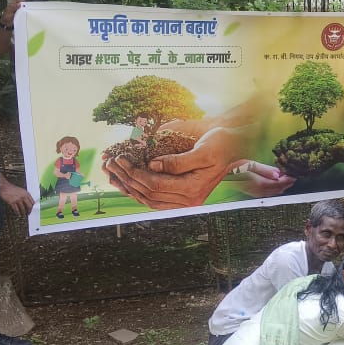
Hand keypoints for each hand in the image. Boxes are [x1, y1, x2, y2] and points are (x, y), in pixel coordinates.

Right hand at [0, 176, 34, 215]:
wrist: (4, 187)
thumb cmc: (12, 188)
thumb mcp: (21, 190)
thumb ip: (25, 195)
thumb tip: (28, 201)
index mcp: (26, 193)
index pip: (32, 201)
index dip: (33, 206)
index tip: (32, 209)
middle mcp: (23, 196)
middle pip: (29, 206)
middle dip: (29, 211)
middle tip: (29, 213)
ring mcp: (18, 199)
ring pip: (23, 208)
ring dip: (23, 212)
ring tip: (23, 214)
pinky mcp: (12, 202)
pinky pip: (16, 209)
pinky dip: (17, 213)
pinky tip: (18, 214)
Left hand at [104, 126, 247, 209]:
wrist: (232, 145)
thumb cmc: (221, 144)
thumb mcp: (203, 150)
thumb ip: (178, 161)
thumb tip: (153, 166)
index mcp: (194, 190)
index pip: (156, 185)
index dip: (135, 173)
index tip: (120, 159)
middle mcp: (189, 200)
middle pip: (149, 194)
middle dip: (127, 179)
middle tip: (111, 164)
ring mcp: (185, 200)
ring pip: (149, 199)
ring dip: (129, 187)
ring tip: (112, 174)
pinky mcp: (182, 195)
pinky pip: (155, 198)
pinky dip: (139, 190)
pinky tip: (126, 182)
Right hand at [233, 161, 295, 197]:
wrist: (223, 175)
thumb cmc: (235, 167)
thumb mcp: (250, 164)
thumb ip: (265, 170)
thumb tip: (279, 174)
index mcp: (260, 183)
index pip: (279, 183)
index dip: (288, 179)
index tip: (294, 175)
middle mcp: (259, 190)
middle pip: (278, 189)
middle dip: (287, 184)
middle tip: (293, 177)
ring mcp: (256, 193)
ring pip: (274, 192)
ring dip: (282, 187)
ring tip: (288, 181)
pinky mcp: (253, 193)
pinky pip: (268, 193)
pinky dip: (275, 189)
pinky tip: (277, 185)